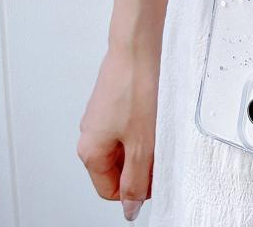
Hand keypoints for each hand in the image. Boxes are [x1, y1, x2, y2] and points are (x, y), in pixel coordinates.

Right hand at [76, 44, 159, 221]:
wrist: (138, 43)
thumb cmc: (137, 86)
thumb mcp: (142, 144)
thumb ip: (136, 180)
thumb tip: (130, 208)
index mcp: (90, 150)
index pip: (110, 190)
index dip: (137, 189)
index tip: (157, 176)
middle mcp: (91, 132)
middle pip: (118, 167)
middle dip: (143, 163)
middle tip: (162, 148)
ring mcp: (103, 113)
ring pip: (127, 143)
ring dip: (146, 141)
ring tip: (161, 125)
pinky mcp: (116, 98)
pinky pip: (130, 122)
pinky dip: (146, 123)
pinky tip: (159, 110)